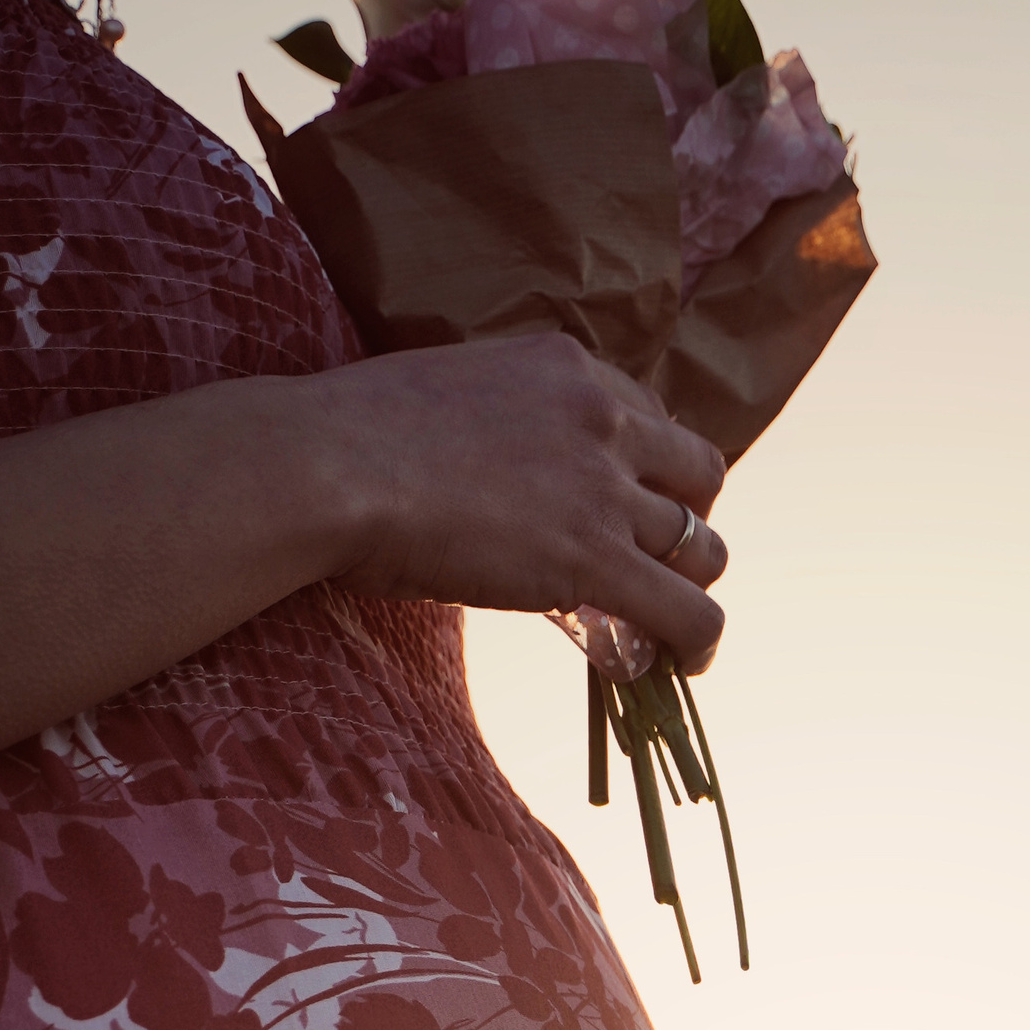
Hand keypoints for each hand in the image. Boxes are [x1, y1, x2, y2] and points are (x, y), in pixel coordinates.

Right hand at [306, 335, 730, 669]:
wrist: (327, 465)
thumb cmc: (348, 439)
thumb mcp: (445, 401)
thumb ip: (496, 430)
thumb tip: (489, 485)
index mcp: (564, 366)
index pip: (649, 416)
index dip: (646, 471)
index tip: (625, 507)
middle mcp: (601, 415)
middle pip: (699, 473)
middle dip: (686, 520)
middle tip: (652, 562)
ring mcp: (604, 488)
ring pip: (702, 546)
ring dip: (689, 584)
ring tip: (663, 622)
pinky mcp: (595, 558)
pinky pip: (688, 610)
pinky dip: (698, 641)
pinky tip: (685, 664)